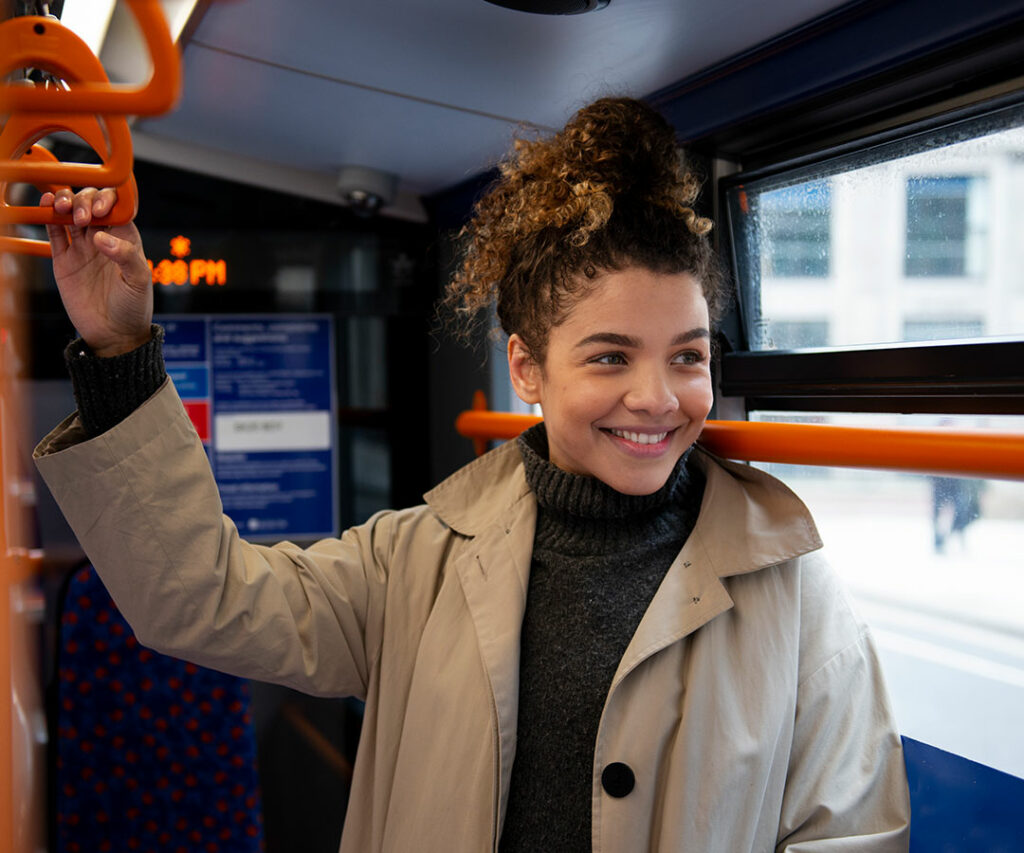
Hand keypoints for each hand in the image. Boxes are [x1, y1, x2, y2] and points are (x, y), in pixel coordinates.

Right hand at [42, 187, 153, 357]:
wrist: (114, 334)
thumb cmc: (134, 308)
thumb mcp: (139, 281)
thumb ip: (125, 256)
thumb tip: (101, 237)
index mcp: (126, 239)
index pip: (116, 207)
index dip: (107, 200)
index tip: (100, 211)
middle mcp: (104, 238)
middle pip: (91, 204)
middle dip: (84, 200)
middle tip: (83, 216)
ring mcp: (82, 247)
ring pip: (71, 213)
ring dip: (65, 202)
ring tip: (62, 207)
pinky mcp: (63, 259)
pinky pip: (54, 232)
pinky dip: (49, 216)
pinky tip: (47, 205)